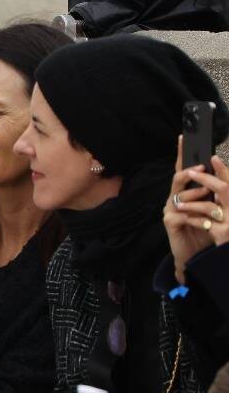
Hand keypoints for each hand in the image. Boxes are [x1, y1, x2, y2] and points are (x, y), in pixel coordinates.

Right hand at [164, 155, 228, 281]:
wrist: (196, 255)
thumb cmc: (206, 230)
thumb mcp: (214, 209)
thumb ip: (215, 194)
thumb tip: (223, 175)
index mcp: (186, 192)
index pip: (184, 169)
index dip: (183, 154)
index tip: (184, 138)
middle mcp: (175, 197)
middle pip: (178, 178)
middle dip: (190, 172)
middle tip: (201, 169)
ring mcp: (170, 209)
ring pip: (182, 195)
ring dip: (199, 198)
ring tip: (212, 204)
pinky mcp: (170, 221)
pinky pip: (183, 214)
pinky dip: (197, 217)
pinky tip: (207, 224)